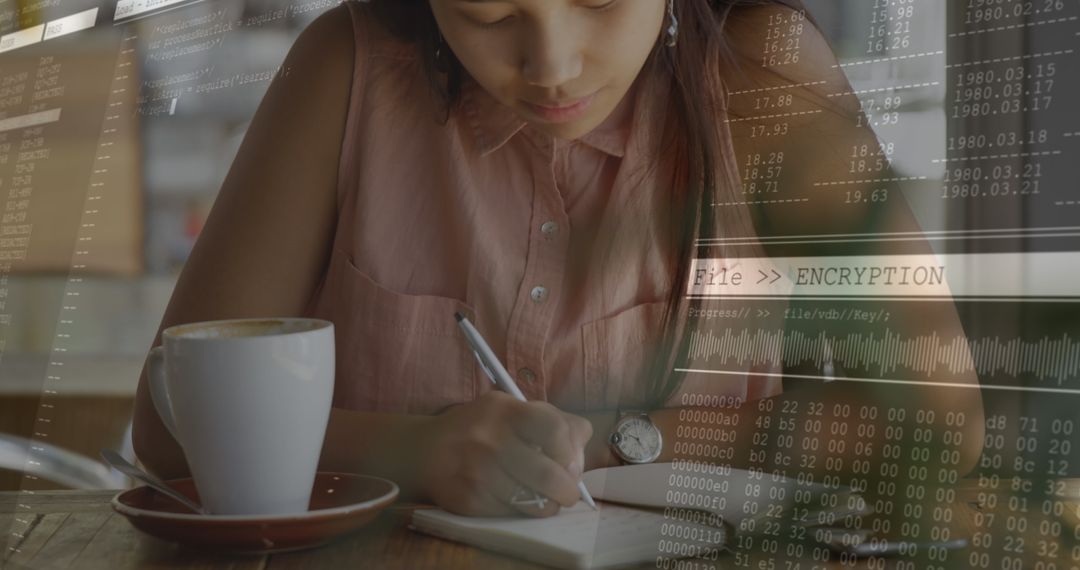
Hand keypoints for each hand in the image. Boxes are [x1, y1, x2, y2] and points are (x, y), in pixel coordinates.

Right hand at [417, 391, 592, 516]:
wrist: (426, 451)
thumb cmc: (483, 430)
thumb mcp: (514, 411)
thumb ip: (555, 423)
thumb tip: (578, 460)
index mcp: (505, 409)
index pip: (554, 428)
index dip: (570, 451)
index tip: (570, 464)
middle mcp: (488, 437)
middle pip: (548, 474)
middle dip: (567, 490)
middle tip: (568, 494)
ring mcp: (475, 470)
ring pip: (532, 500)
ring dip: (546, 505)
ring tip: (545, 501)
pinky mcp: (467, 499)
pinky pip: (510, 513)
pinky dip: (519, 511)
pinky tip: (513, 500)